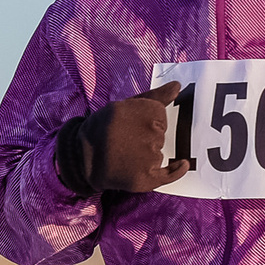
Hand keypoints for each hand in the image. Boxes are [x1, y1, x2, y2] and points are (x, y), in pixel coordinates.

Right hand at [56, 82, 194, 194]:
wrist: (82, 159)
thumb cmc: (104, 129)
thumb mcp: (125, 105)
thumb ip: (154, 96)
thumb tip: (178, 86)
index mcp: (135, 110)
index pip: (160, 115)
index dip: (149, 120)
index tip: (132, 125)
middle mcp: (142, 132)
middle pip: (161, 134)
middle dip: (149, 137)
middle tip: (126, 141)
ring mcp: (144, 156)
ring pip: (160, 152)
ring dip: (150, 154)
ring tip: (126, 155)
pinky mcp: (144, 178)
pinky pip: (170, 174)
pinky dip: (177, 170)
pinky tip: (182, 164)